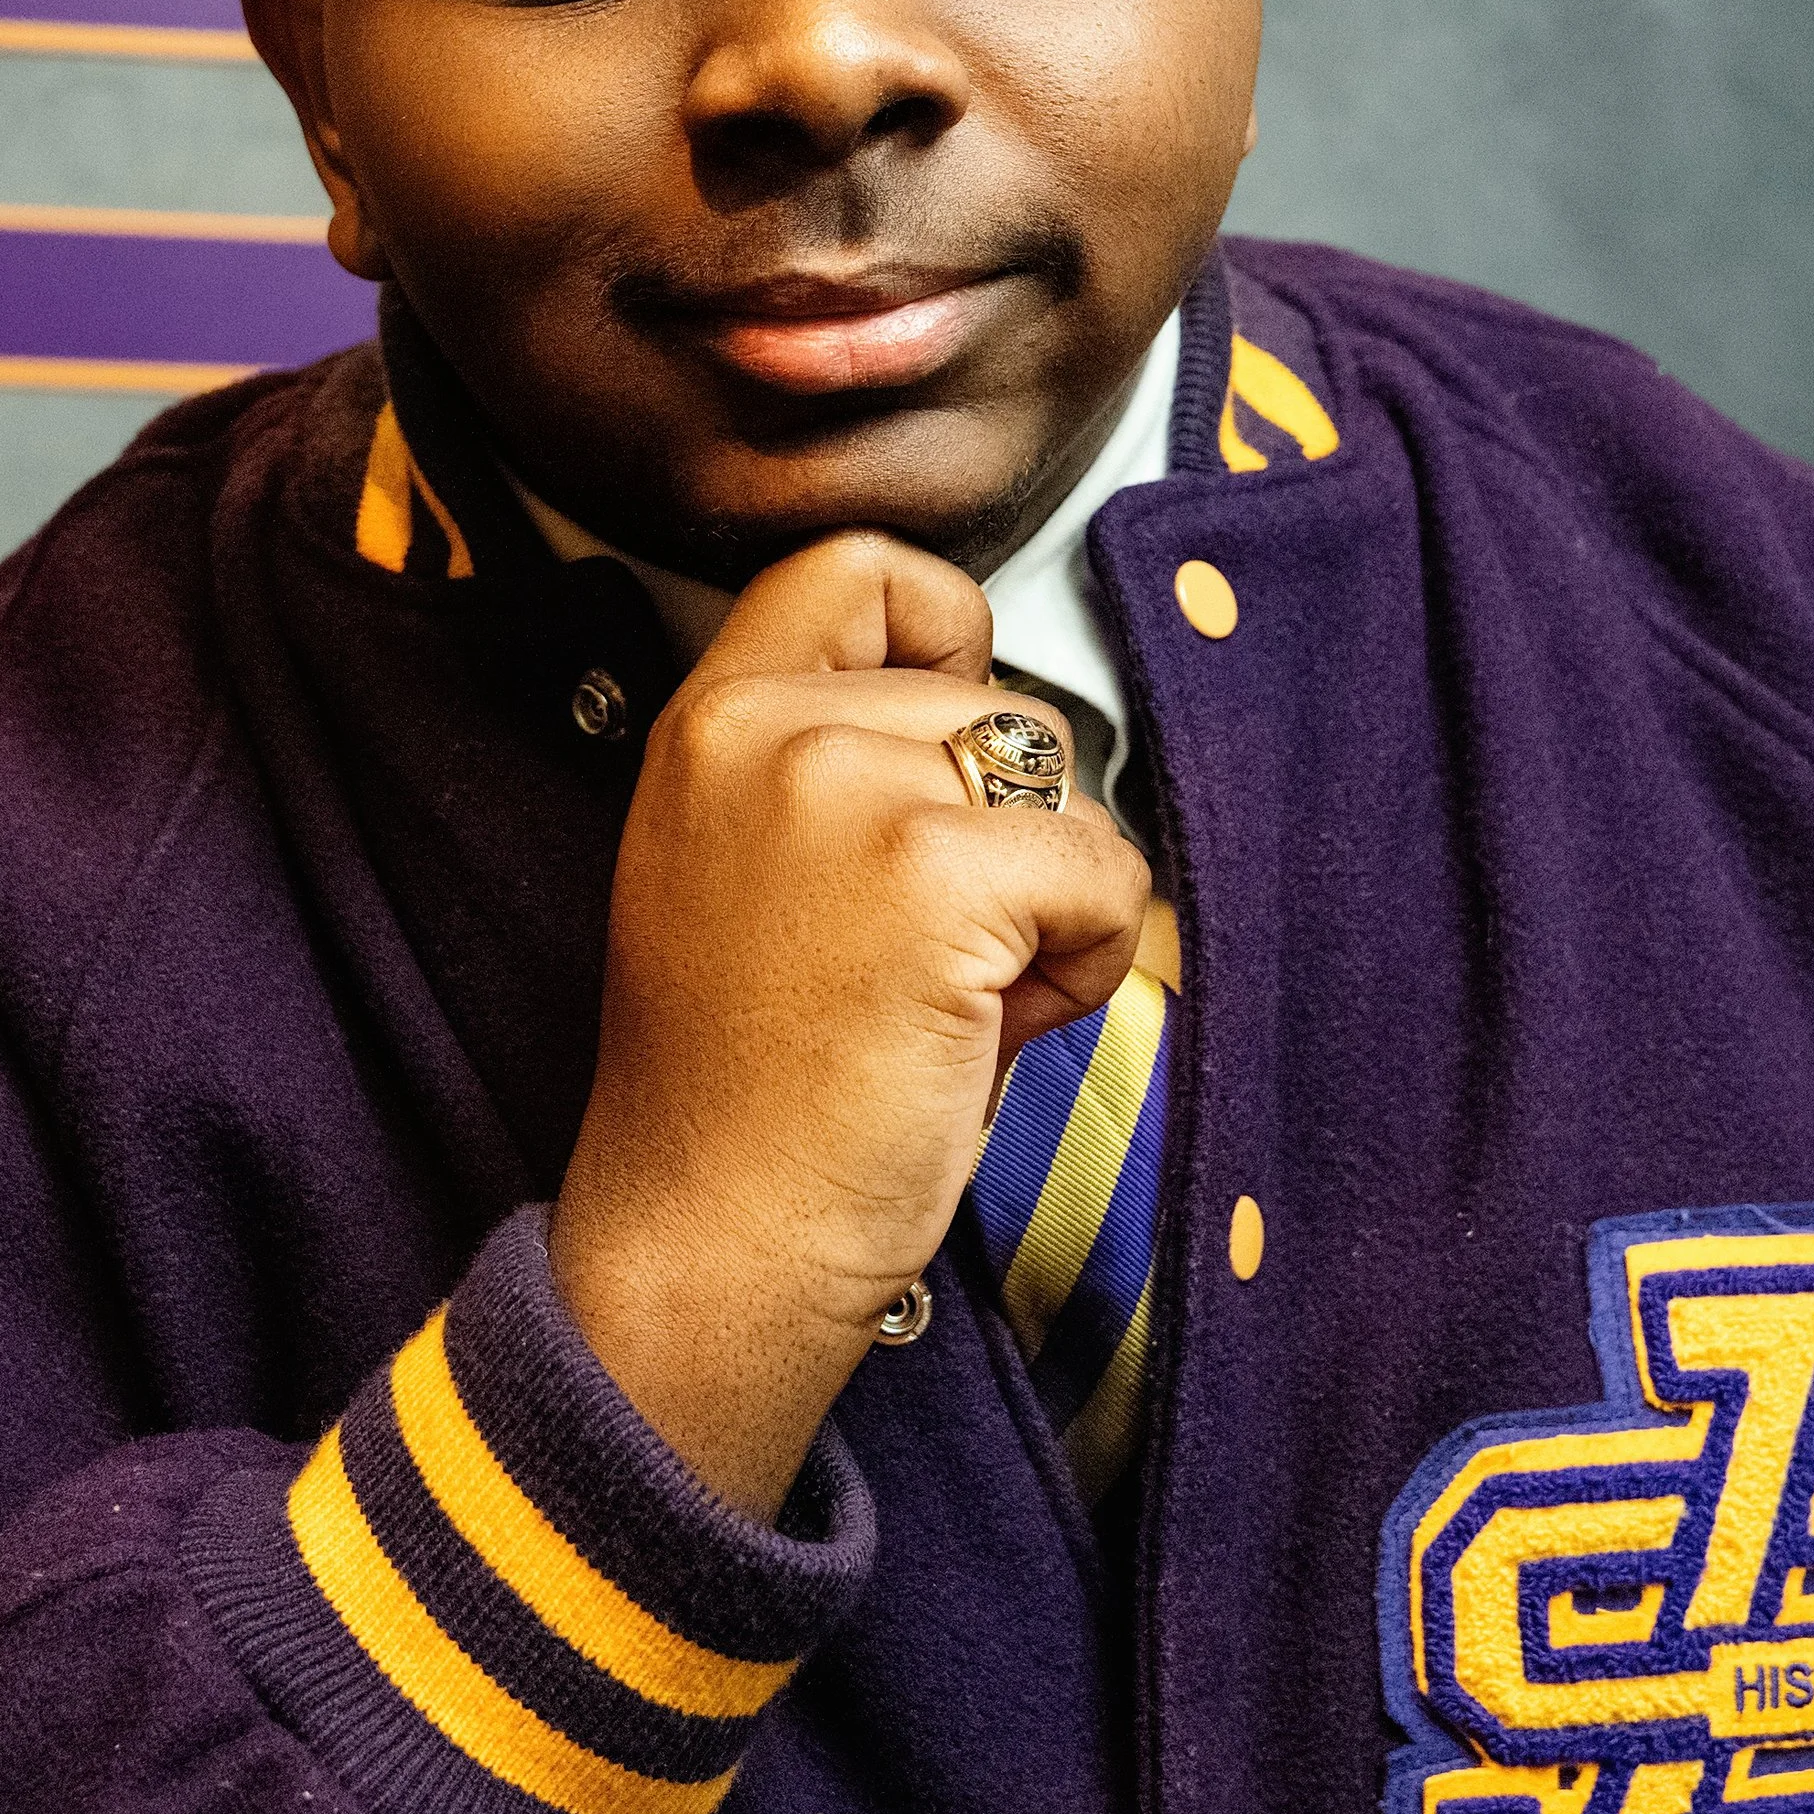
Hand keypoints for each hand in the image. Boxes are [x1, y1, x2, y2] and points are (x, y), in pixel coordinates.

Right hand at [550, 535, 1151, 1517]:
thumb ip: (844, 775)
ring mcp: (845, 784)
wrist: (707, 1245)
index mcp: (706, 723)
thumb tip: (1019, 742)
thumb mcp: (751, 878)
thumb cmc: (751, 1098)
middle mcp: (764, 726)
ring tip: (957, 1004)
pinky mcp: (932, 868)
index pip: (857, 568)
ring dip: (1055, 898)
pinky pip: (1107, 873)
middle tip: (932, 966)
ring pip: (1062, 784)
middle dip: (1010, 831)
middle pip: (997, 701)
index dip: (944, 635)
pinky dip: (1092, 959)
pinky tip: (993, 1033)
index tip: (951, 754)